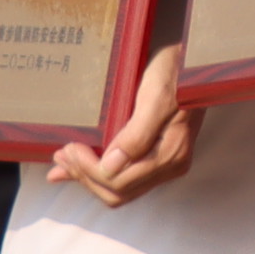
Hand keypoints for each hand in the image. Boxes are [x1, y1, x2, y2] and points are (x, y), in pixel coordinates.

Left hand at [50, 43, 195, 205]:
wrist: (192, 62)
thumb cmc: (175, 74)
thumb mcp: (155, 98)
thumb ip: (136, 135)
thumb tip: (111, 166)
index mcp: (170, 154)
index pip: (119, 181)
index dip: (88, 169)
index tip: (71, 148)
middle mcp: (170, 166)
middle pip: (117, 191)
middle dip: (84, 176)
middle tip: (62, 155)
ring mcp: (164, 165)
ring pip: (118, 190)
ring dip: (87, 178)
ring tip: (63, 162)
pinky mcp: (156, 159)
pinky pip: (124, 179)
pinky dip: (97, 176)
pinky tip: (77, 169)